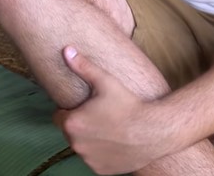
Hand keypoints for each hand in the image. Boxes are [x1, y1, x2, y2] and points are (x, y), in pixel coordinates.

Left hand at [53, 46, 171, 174]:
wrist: (154, 131)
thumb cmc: (129, 105)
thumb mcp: (105, 81)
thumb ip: (82, 66)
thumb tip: (66, 50)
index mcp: (71, 123)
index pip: (59, 117)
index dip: (71, 111)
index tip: (86, 107)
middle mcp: (76, 144)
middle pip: (70, 132)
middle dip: (80, 125)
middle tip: (99, 116)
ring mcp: (88, 159)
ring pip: (82, 147)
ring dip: (89, 140)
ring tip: (108, 128)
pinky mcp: (100, 170)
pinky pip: (94, 160)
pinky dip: (100, 154)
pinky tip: (114, 142)